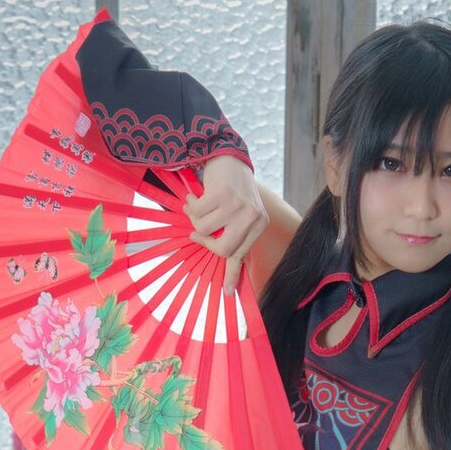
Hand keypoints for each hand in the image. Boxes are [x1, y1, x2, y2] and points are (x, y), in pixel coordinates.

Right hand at [182, 155, 268, 294]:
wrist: (228, 156)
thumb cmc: (232, 190)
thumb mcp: (240, 215)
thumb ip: (235, 238)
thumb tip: (228, 274)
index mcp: (259, 225)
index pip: (241, 254)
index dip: (232, 273)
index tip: (228, 293)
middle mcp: (252, 216)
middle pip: (223, 248)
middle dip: (205, 241)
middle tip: (197, 231)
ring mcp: (238, 205)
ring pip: (205, 229)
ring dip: (195, 219)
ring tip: (196, 206)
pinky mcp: (222, 194)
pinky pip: (197, 213)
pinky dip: (191, 205)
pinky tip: (194, 196)